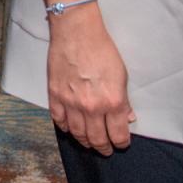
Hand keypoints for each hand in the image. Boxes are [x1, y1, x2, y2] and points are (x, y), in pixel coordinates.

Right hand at [46, 8, 135, 153]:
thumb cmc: (102, 49)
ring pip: (78, 134)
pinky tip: (70, 128)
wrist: (77, 33)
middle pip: (97, 139)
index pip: (119, 134)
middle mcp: (92, 107)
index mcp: (113, 101)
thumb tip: (127, 118)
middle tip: (106, 149)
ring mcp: (71, 103)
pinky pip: (59, 121)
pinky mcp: (55, 96)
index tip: (121, 143)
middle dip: (104, 148)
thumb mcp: (121, 75)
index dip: (122, 142)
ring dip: (85, 141)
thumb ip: (124, 100)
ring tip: (89, 142)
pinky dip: (65, 128)